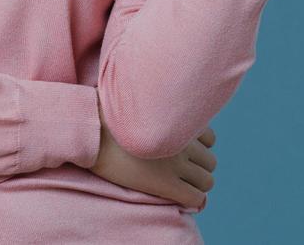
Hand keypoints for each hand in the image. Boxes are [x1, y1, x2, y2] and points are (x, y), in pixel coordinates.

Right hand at [91, 99, 216, 210]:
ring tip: (180, 184)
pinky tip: (180, 197)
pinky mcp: (166, 183)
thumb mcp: (139, 104)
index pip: (210, 138)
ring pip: (207, 181)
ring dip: (197, 183)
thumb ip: (160, 108)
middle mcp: (183, 142)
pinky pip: (195, 198)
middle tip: (181, 170)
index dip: (199, 146)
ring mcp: (176, 163)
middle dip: (199, 167)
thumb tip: (164, 109)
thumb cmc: (108, 116)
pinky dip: (194, 199)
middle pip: (210, 161)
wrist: (93, 133)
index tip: (186, 150)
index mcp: (179, 121)